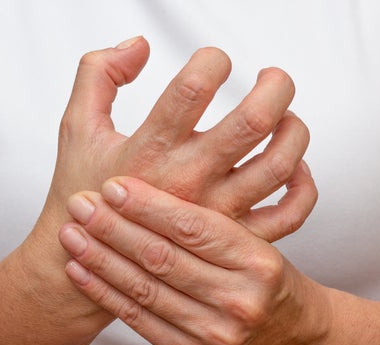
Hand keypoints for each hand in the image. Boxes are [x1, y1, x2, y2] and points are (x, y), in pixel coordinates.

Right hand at [37, 36, 309, 242]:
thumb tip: (139, 46)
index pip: (192, 88)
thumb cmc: (84, 192)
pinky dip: (303, 186)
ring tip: (284, 117)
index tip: (213, 61)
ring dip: (294, 130)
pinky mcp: (233, 239)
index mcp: (151, 149)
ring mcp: (216, 213)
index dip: (212, 60)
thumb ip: (98, 74)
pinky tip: (294, 167)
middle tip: (271, 79)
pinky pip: (289, 214)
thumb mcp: (76, 126)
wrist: (89, 264)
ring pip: (280, 165)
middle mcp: (189, 180)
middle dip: (274, 87)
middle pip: (254, 122)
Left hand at [58, 175, 326, 344]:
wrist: (294, 340)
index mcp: (258, 261)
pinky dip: (106, 293)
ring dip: (101, 259)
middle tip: (80, 204)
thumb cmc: (269, 279)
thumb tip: (155, 184)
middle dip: (114, 229)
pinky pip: (140, 320)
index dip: (148, 205)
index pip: (193, 227)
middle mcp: (239, 300)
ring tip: (70, 233)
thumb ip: (214, 219)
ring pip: (144, 289)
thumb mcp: (258, 241)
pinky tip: (81, 271)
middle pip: (162, 258)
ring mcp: (215, 333)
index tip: (113, 185)